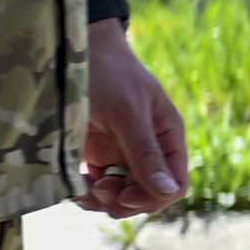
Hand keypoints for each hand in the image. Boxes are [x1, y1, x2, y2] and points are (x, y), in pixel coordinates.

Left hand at [79, 23, 190, 219]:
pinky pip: (101, 187)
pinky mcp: (99, 155)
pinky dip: (89, 192)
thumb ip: (146, 152)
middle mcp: (150, 149)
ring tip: (84, 190)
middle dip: (125, 201)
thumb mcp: (128, 112)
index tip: (122, 194)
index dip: (152, 198)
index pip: (175, 185)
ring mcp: (123, 153)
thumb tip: (170, 192)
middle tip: (97, 191)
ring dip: (105, 201)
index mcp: (168, 137)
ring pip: (124, 196)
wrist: (74, 49)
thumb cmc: (108, 73)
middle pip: (149, 195)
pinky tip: (76, 185)